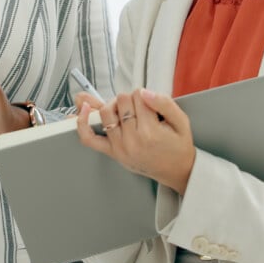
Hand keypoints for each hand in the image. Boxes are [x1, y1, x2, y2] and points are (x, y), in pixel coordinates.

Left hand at [76, 89, 196, 193]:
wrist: (176, 171)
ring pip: (105, 112)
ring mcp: (119, 147)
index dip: (145, 94)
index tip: (151, 103)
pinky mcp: (112, 152)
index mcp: (150, 131)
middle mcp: (132, 139)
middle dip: (131, 99)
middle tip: (141, 108)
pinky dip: (82, 123)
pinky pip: (89, 138)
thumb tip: (144, 92)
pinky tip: (83, 109)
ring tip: (126, 111)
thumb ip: (164, 103)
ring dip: (114, 106)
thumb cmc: (178, 146)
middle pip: (121, 101)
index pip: (138, 96)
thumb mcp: (181, 121)